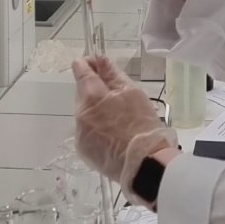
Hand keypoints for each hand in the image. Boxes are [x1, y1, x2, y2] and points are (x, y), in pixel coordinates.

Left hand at [73, 56, 178, 198]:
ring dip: (97, 111)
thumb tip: (99, 59)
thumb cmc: (143, 125)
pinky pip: (86, 130)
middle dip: (97, 91)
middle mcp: (80, 113)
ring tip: (119, 121)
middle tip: (119, 99)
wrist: (145, 164)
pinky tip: (113, 135)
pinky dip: (96, 129)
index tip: (100, 66)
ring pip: (85, 112)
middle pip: (83, 92)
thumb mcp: (133, 93)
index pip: (80, 70)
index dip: (90, 64)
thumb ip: (112, 74)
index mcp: (92, 96)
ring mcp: (79, 132)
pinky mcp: (82, 149)